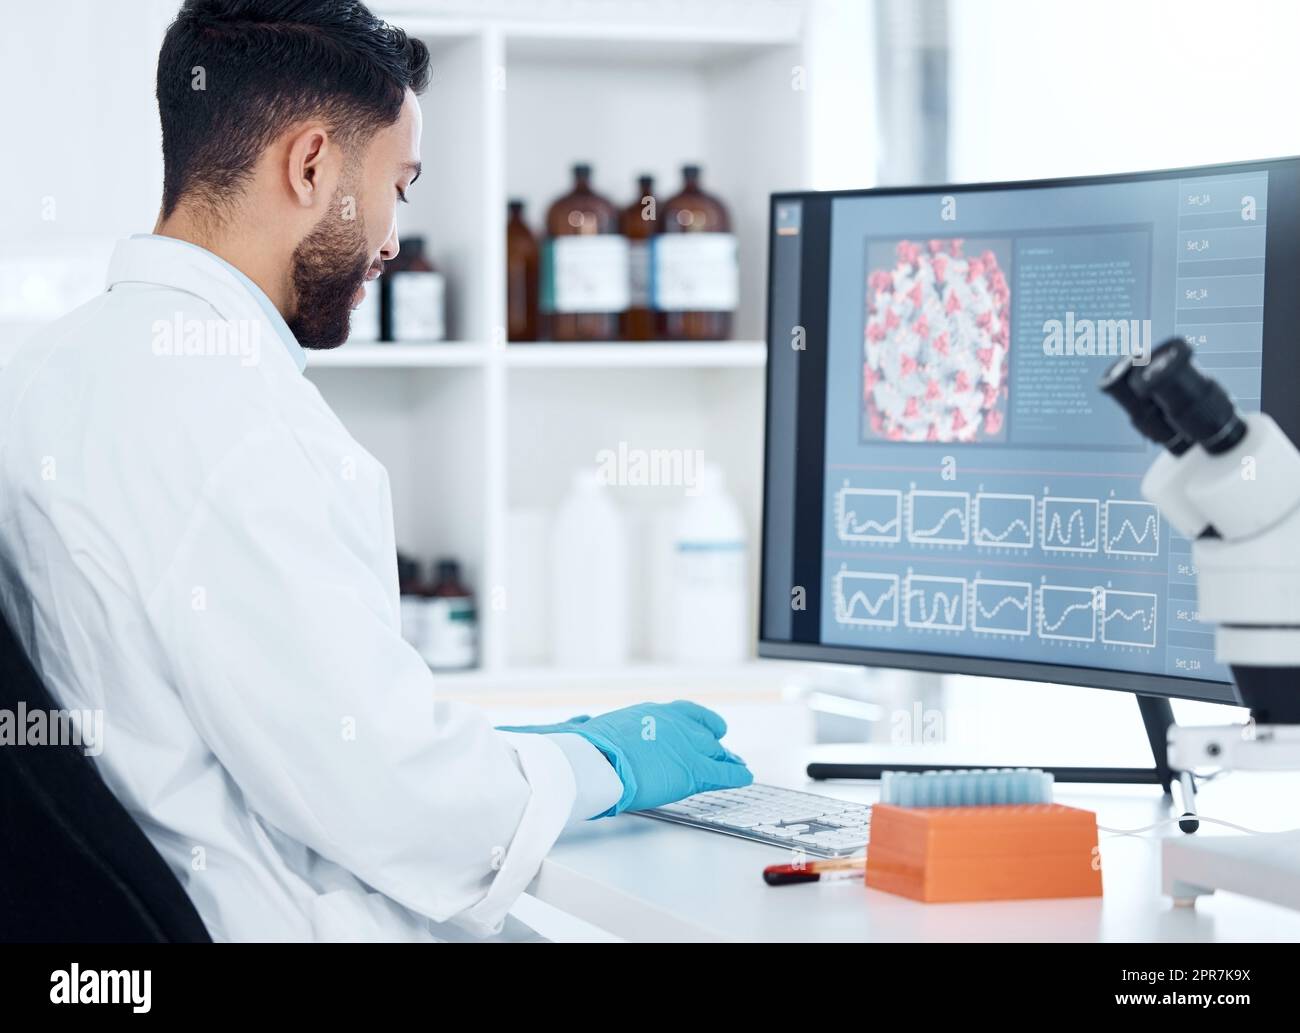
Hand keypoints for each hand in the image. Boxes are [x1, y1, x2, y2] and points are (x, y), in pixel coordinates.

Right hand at [497, 700, 751, 814]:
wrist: (594, 760)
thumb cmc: (585, 748)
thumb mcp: (591, 728)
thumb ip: (595, 726)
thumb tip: (579, 723)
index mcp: (651, 713)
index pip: (685, 712)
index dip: (699, 721)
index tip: (707, 726)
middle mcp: (674, 723)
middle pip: (704, 732)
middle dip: (715, 742)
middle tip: (724, 748)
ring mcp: (686, 745)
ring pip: (716, 752)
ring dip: (727, 759)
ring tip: (738, 765)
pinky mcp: (693, 769)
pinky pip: (723, 772)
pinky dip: (736, 774)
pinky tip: (744, 776)